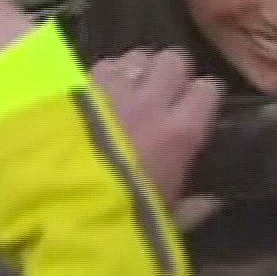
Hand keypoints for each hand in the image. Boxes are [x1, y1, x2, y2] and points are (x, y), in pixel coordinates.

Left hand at [91, 49, 221, 212]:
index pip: (207, 89)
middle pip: (173, 60)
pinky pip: (103, 64)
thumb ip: (194, 207)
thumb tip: (213, 200)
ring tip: (129, 88)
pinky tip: (99, 92)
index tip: (196, 106)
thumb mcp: (166, 220)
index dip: (202, 95)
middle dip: (171, 72)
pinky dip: (105, 74)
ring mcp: (114, 90)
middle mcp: (152, 101)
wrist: (63, 208)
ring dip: (137, 69)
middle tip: (162, 92)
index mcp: (181, 132)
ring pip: (137, 56)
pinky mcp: (80, 87)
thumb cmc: (124, 218)